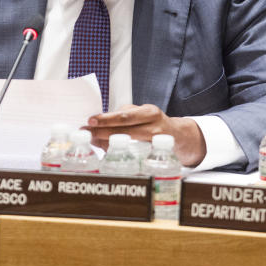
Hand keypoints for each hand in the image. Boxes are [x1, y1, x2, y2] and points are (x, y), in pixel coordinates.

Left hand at [86, 103, 206, 166]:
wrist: (178, 136)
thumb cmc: (153, 124)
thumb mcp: (140, 115)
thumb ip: (121, 118)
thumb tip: (95, 126)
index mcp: (148, 112)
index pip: (124, 114)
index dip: (106, 118)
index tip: (90, 120)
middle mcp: (154, 125)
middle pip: (126, 127)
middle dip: (103, 130)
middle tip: (87, 132)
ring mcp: (156, 141)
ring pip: (129, 141)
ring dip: (108, 141)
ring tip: (93, 140)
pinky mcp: (156, 153)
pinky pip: (135, 153)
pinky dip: (119, 151)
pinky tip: (107, 150)